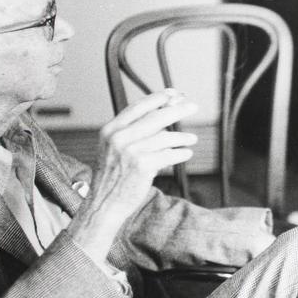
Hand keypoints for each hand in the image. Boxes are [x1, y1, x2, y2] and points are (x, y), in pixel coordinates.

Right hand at [68, 90, 197, 258]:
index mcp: (111, 130)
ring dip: (182, 136)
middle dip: (177, 109)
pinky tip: (186, 153)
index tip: (174, 94)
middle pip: (155, 117)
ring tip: (192, 138)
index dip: (159, 98)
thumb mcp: (114, 148)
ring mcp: (130, 151)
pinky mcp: (142, 166)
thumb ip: (133, 131)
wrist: (104, 203)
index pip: (138, 107)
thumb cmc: (113, 176)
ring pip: (165, 137)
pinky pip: (168, 155)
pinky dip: (180, 153)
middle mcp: (119, 138)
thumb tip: (163, 113)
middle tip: (192, 106)